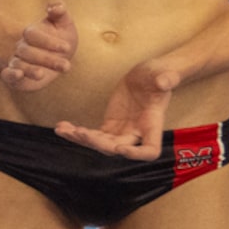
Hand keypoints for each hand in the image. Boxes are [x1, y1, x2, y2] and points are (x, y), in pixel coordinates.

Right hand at [0, 4, 75, 90]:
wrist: (57, 56)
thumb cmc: (61, 38)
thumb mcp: (63, 23)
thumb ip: (60, 12)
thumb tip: (54, 7)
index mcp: (31, 33)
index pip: (32, 35)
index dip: (48, 41)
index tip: (67, 48)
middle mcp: (22, 47)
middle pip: (26, 51)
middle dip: (46, 59)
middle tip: (65, 66)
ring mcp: (17, 61)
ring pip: (17, 64)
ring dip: (29, 70)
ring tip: (41, 74)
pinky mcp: (17, 77)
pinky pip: (7, 75)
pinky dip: (11, 75)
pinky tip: (18, 75)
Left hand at [57, 59, 177, 160]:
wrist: (149, 75)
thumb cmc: (160, 75)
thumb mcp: (164, 74)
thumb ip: (167, 79)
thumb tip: (163, 81)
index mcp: (153, 124)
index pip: (150, 150)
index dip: (136, 154)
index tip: (120, 148)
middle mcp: (137, 133)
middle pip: (116, 148)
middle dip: (97, 143)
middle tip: (80, 133)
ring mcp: (122, 132)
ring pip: (100, 144)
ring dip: (81, 139)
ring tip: (63, 130)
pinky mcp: (110, 126)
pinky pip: (93, 135)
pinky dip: (76, 133)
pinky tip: (61, 127)